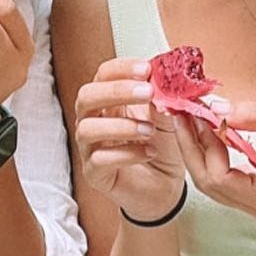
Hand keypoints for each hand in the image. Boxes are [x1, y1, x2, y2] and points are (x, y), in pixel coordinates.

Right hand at [74, 57, 185, 223]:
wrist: (164, 186)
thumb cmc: (160, 146)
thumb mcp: (168, 119)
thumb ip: (163, 100)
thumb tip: (166, 80)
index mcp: (109, 99)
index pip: (103, 74)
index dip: (122, 68)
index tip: (146, 69)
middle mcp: (93, 119)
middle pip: (87, 96)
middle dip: (116, 91)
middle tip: (147, 92)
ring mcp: (90, 146)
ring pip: (88, 129)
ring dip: (121, 126)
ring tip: (150, 130)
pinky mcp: (94, 172)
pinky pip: (100, 160)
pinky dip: (126, 154)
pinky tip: (149, 152)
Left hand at [174, 101, 255, 220]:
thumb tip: (219, 108)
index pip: (219, 177)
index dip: (202, 145)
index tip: (194, 115)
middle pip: (208, 181)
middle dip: (191, 146)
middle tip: (179, 111)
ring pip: (212, 180)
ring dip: (198, 148)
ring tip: (188, 115)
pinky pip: (223, 175)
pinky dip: (211, 151)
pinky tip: (206, 127)